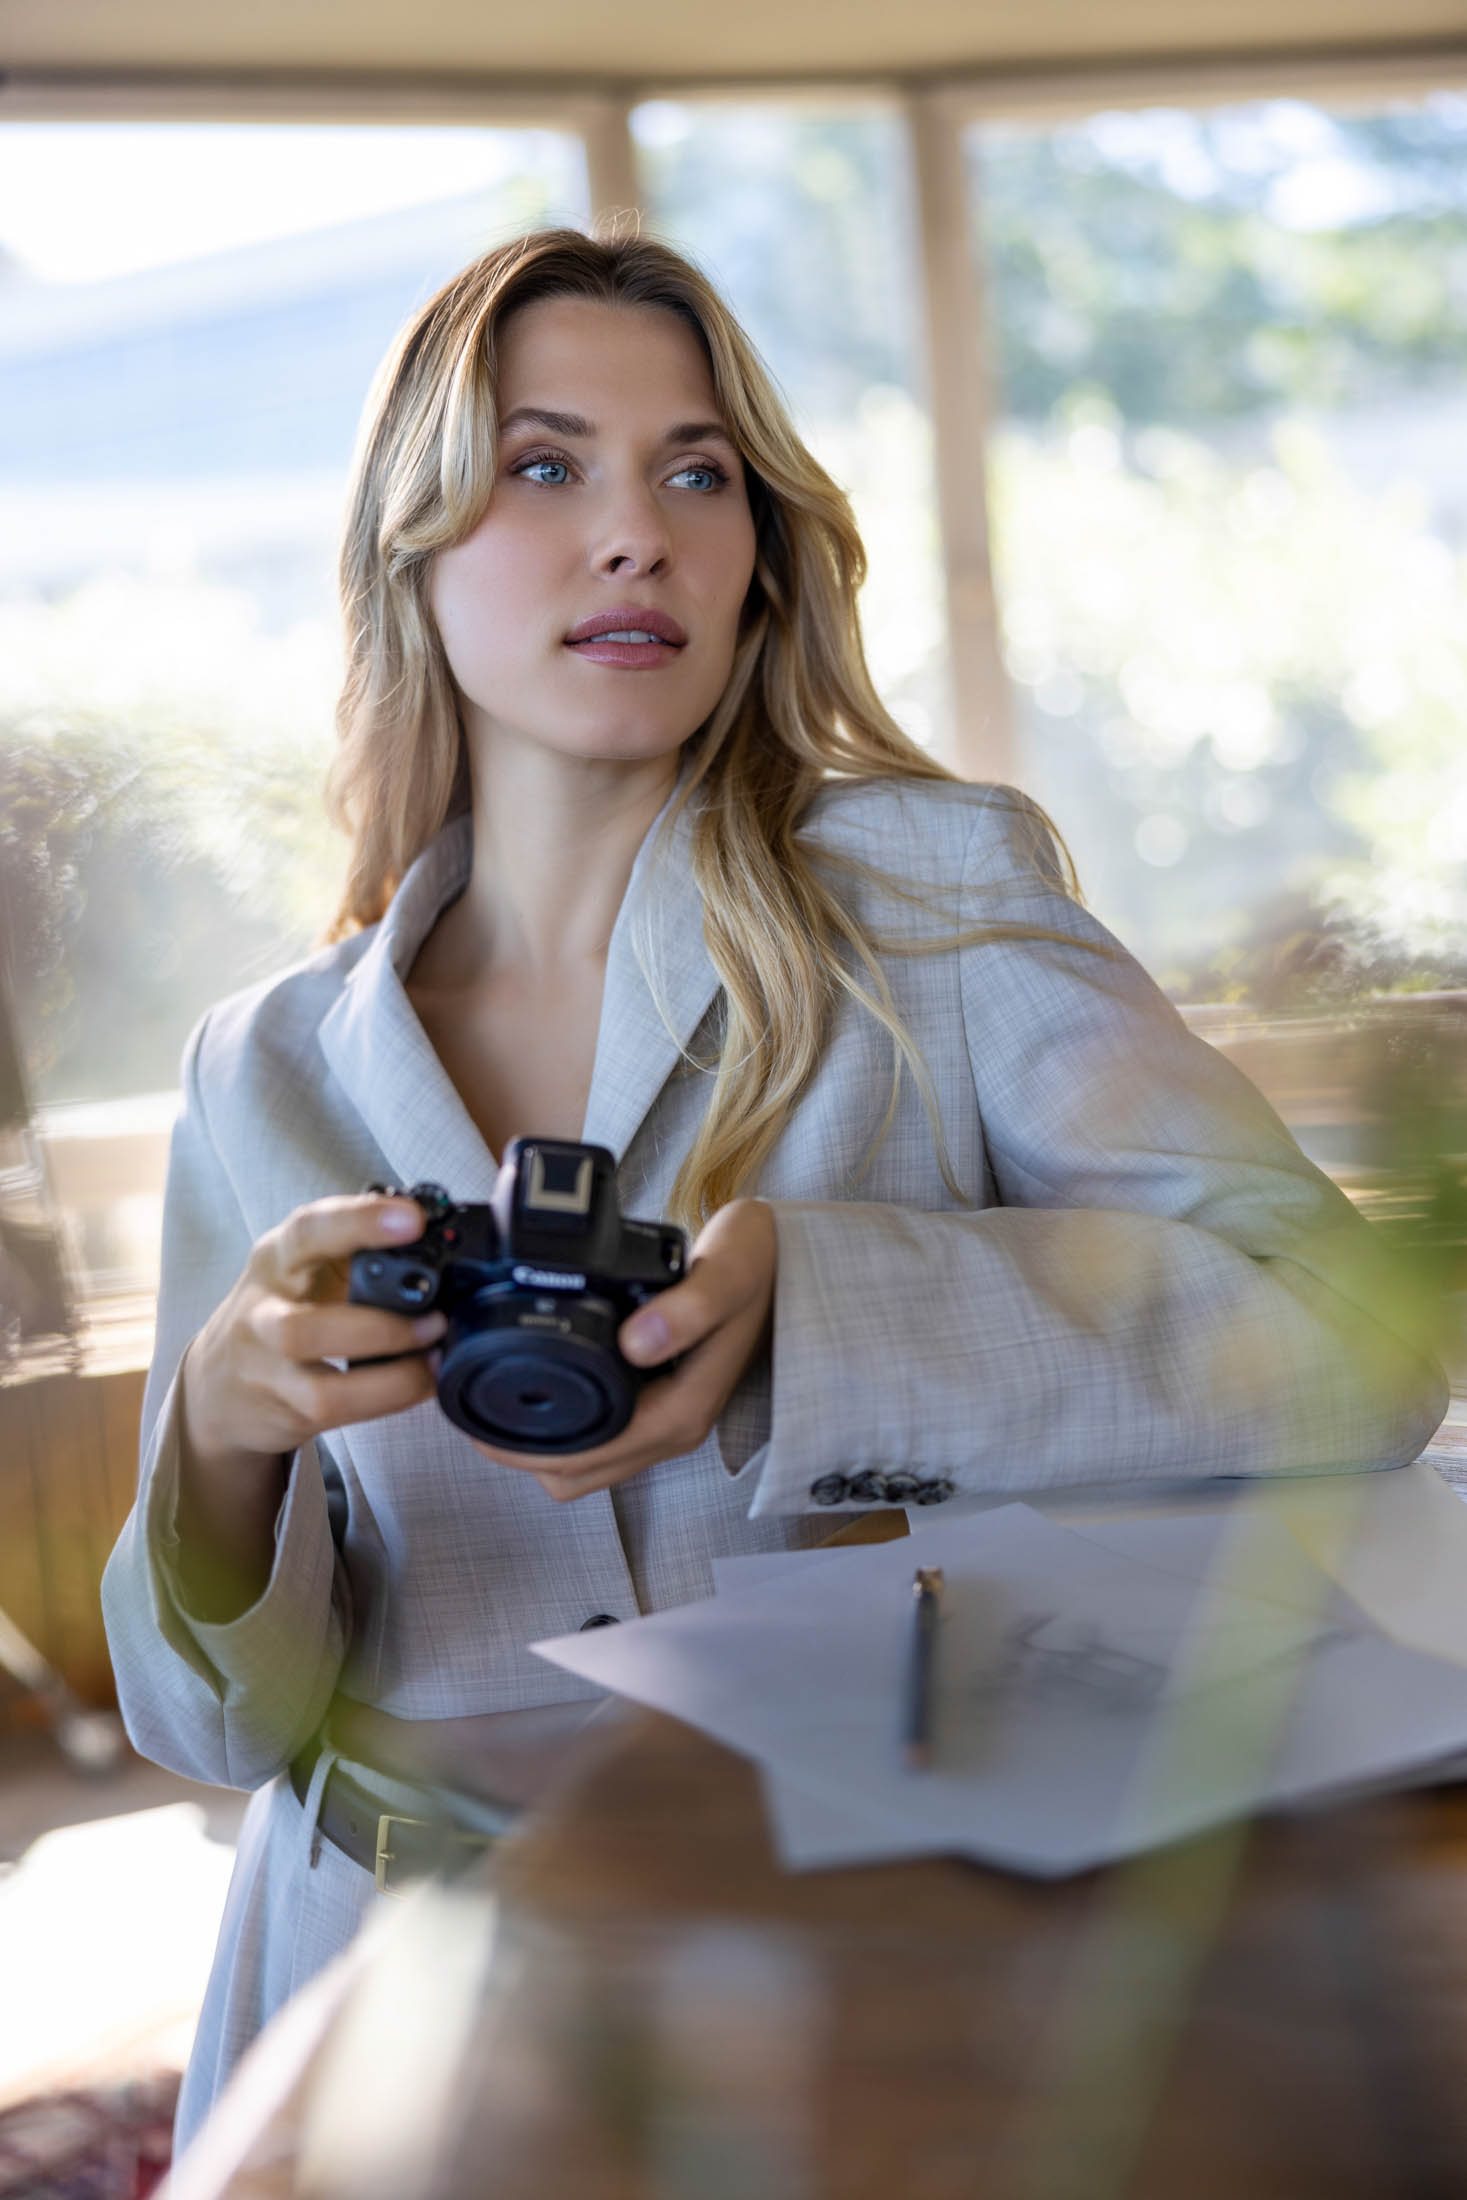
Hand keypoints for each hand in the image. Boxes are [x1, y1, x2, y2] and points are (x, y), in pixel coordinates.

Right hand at [181, 1193, 446, 1476]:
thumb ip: (356, 1252)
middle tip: (436, 1317)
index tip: (412, 1219)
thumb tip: (441, 1245)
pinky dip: (390, 1397)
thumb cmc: (282, 1307)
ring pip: (321, 1388)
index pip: (309, 1231)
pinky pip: (340, 1411)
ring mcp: (269, 1371)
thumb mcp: (304, 1267)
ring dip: (391, 1376)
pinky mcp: (286, 1411)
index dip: (361, 1222)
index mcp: (276, 1260)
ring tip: (434, 1353)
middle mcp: (262, 1314)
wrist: (221, 1381)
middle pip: (302, 1329)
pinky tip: (422, 1380)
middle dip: (379, 1329)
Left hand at [469, 1197, 777, 1500]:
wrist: (788, 1265)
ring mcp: (667, 1420)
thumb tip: (634, 1342)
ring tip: (488, 1402)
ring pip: (585, 1466)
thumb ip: (687, 1309)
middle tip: (464, 1408)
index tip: (473, 1420)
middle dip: (517, 1455)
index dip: (525, 1449)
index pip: (589, 1458)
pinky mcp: (659, 1404)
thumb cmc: (759, 1266)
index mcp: (683, 1409)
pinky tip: (535, 1386)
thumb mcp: (728, 1272)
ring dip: (537, 1448)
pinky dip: (560, 1429)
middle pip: (576, 1475)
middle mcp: (673, 1426)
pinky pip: (599, 1439)